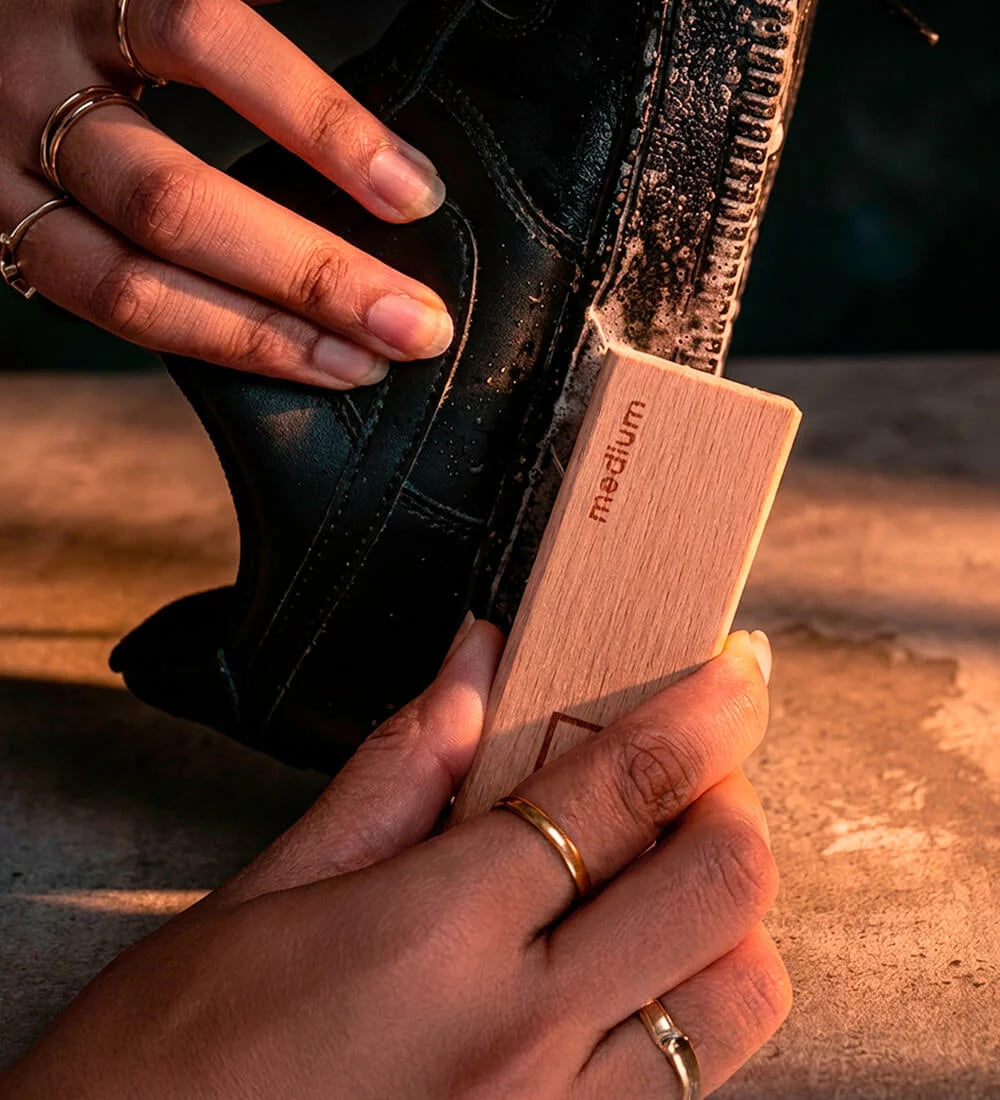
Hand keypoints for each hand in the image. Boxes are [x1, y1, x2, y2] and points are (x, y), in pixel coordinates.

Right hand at [0, 0, 452, 387]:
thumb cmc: (89, 5)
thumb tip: (373, 110)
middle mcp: (26, 86)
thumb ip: (221, 22)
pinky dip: (208, 343)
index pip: (202, 38)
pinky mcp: (3, 235)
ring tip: (358, 364)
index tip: (416, 193)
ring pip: (126, 286)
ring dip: (260, 339)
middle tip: (412, 323)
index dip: (318, 124)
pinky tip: (287, 360)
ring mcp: (2, 175)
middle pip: (170, 202)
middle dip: (309, 275)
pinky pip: (108, 314)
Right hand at [1, 623, 788, 1097]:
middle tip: (694, 768)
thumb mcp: (264, 898)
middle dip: (733, 800)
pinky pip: (681, 1088)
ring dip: (727, 918)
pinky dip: (685, 1009)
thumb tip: (471, 667)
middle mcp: (518, 1039)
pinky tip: (622, 976)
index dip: (698, 710)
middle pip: (720, 888)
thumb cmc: (162, 1069)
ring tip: (662, 876)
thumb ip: (393, 774)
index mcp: (435, 935)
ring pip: (734, 1003)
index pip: (616, 788)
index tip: (733, 671)